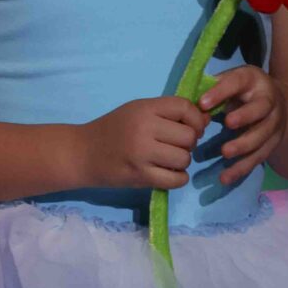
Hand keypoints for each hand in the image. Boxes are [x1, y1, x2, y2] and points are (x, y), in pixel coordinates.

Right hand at [75, 95, 208, 191]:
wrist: (82, 153)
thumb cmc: (112, 129)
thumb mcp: (137, 111)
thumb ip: (168, 113)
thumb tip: (205, 119)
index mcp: (144, 108)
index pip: (185, 108)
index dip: (195, 119)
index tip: (191, 127)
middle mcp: (144, 128)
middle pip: (188, 136)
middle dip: (188, 143)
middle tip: (175, 146)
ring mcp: (142, 154)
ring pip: (184, 158)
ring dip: (182, 162)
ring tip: (168, 160)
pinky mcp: (140, 176)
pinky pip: (176, 179)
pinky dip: (178, 178)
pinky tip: (169, 173)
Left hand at [199, 65, 286, 185]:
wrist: (279, 103)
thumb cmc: (243, 91)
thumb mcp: (231, 82)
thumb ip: (212, 89)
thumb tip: (189, 101)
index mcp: (253, 80)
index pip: (238, 82)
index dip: (221, 91)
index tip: (202, 103)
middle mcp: (269, 101)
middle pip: (261, 109)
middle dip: (245, 116)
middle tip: (227, 124)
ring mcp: (274, 123)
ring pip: (262, 136)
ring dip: (244, 145)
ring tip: (225, 153)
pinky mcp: (273, 144)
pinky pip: (258, 157)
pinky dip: (242, 168)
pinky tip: (225, 177)